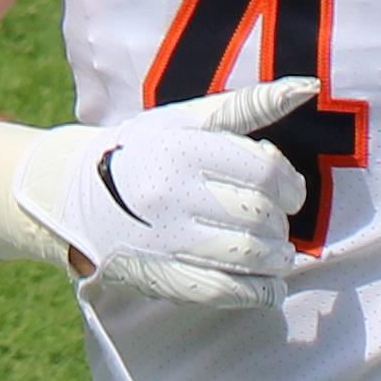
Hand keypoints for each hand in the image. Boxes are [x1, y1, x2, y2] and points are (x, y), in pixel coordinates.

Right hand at [16, 77, 315, 310]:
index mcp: (182, 149)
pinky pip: (222, 292)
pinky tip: (270, 288)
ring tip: (277, 254)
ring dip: (275, 258)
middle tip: (278, 224)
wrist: (72, 195)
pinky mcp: (159, 277)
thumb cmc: (144, 149)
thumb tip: (309, 87)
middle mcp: (171, 194)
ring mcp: (164, 239)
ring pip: (246, 255)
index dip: (291, 186)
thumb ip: (250, 105)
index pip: (264, 173)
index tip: (291, 193)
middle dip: (280, 223)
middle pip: (258, 215)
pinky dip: (257, 294)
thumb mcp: (189, 118)